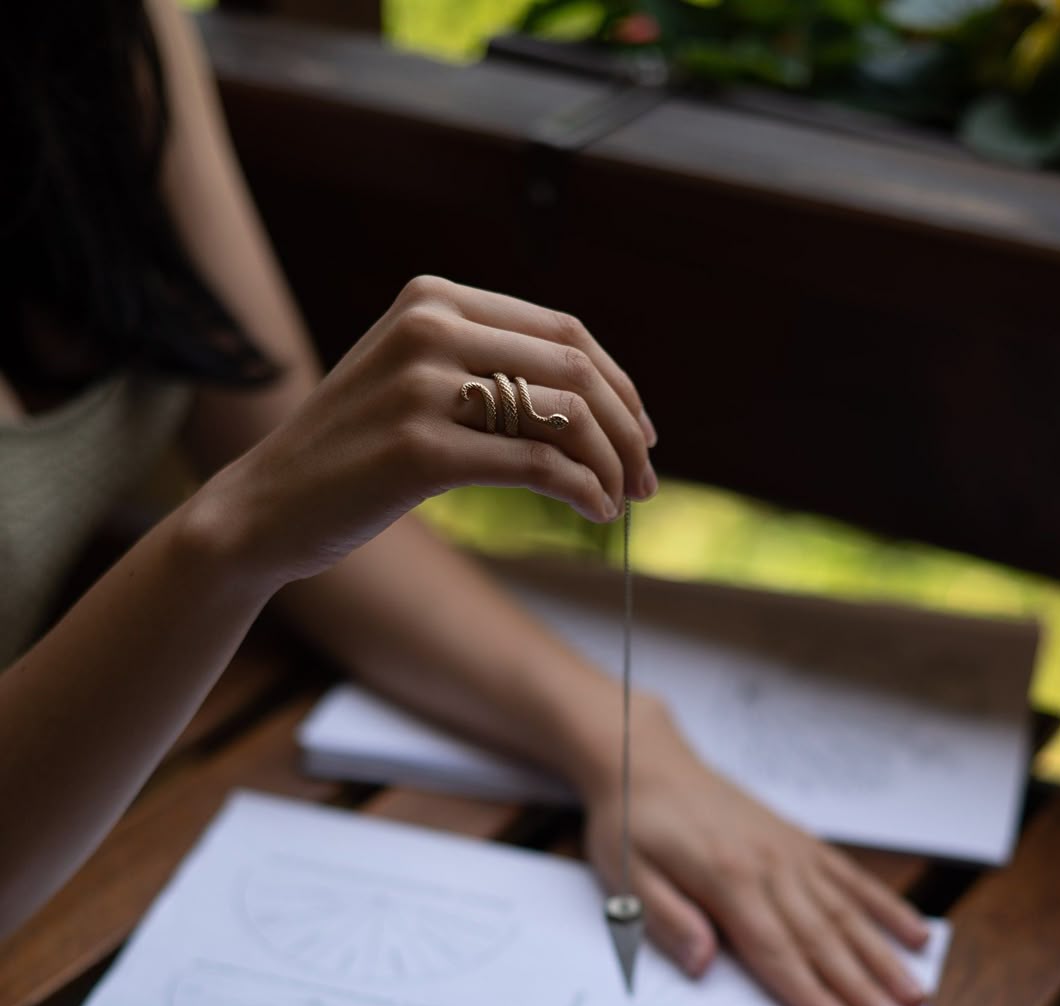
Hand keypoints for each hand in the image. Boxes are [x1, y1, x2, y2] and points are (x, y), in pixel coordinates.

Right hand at [204, 275, 656, 585]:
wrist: (266, 506)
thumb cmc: (351, 454)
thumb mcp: (414, 382)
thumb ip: (484, 368)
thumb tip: (590, 399)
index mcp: (432, 297)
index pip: (563, 330)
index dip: (618, 384)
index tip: (642, 433)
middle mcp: (428, 327)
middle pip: (574, 368)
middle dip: (627, 427)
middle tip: (648, 477)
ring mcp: (421, 387)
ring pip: (562, 416)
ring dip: (610, 463)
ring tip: (623, 501)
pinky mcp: (419, 450)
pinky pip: (536, 465)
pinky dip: (582, 489)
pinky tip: (594, 510)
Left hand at [583, 698, 929, 1005]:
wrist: (647, 762)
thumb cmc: (632, 825)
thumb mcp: (626, 877)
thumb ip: (667, 919)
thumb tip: (703, 963)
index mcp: (726, 880)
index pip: (775, 950)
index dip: (811, 995)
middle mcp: (769, 866)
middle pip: (822, 939)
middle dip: (863, 989)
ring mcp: (791, 853)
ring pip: (846, 913)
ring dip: (883, 957)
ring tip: (916, 995)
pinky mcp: (801, 843)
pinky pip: (851, 879)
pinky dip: (886, 908)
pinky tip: (915, 934)